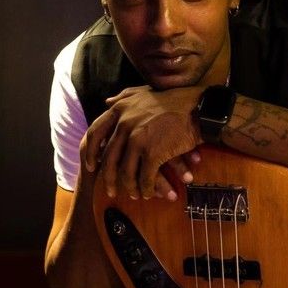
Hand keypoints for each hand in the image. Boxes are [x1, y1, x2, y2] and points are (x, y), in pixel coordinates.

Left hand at [81, 85, 203, 199]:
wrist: (197, 108)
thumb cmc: (174, 101)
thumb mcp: (143, 93)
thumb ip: (124, 97)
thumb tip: (107, 102)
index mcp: (120, 110)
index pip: (94, 134)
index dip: (90, 152)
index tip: (91, 165)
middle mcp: (124, 124)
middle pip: (108, 159)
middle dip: (108, 178)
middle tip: (111, 190)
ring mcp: (137, 140)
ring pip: (126, 172)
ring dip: (130, 187)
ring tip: (135, 195)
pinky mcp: (153, 154)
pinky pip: (145, 178)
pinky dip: (147, 189)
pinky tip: (150, 193)